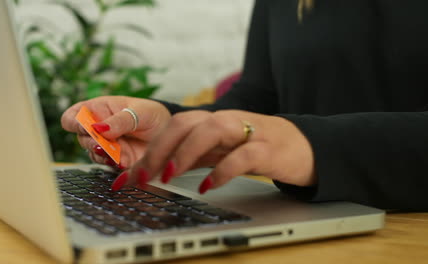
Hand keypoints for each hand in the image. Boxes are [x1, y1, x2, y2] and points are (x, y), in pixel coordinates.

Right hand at [61, 96, 170, 167]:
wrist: (169, 134)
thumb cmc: (153, 116)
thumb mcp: (141, 112)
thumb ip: (120, 120)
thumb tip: (98, 127)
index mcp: (100, 109)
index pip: (74, 115)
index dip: (74, 122)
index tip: (85, 127)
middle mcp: (99, 128)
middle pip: (81, 138)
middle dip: (92, 142)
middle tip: (105, 144)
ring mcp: (106, 146)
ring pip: (93, 154)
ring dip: (103, 155)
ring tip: (117, 153)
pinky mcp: (116, 160)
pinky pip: (107, 166)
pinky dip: (114, 164)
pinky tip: (123, 161)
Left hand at [115, 110, 315, 192]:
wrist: (301, 146)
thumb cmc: (255, 148)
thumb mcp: (218, 152)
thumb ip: (191, 157)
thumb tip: (154, 171)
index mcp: (210, 122)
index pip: (171, 129)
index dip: (147, 151)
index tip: (127, 179)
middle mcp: (225, 122)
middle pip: (185, 123)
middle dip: (159, 148)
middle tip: (142, 175)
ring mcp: (247, 132)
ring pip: (212, 130)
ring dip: (187, 151)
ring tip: (170, 174)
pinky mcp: (267, 149)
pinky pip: (243, 155)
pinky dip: (223, 170)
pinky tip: (209, 186)